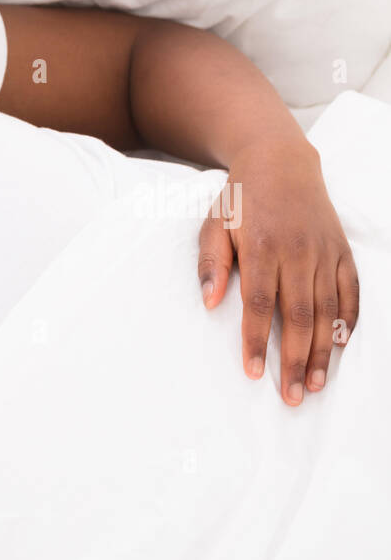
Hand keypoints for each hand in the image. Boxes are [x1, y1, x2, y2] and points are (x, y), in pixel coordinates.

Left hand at [197, 140, 358, 405]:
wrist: (281, 162)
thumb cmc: (240, 200)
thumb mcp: (213, 224)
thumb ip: (211, 263)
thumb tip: (209, 303)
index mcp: (262, 248)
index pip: (259, 305)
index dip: (256, 342)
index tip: (253, 373)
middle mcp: (298, 252)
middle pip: (298, 316)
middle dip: (294, 360)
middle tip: (290, 397)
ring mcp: (324, 252)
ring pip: (327, 310)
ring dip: (321, 351)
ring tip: (314, 385)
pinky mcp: (342, 250)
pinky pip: (350, 290)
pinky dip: (347, 320)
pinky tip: (339, 347)